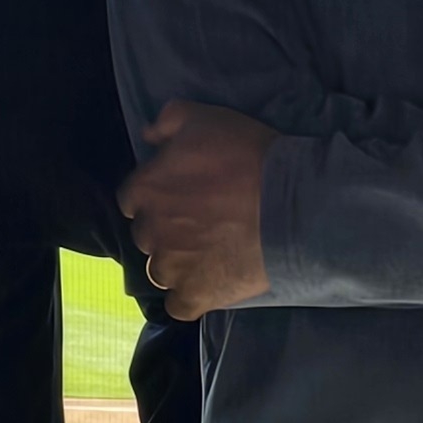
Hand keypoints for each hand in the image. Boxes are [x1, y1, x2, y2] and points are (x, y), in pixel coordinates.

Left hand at [120, 101, 275, 320]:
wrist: (290, 204)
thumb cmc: (246, 156)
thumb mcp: (204, 117)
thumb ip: (167, 122)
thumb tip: (149, 137)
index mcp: (145, 189)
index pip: (133, 198)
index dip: (157, 196)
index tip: (181, 194)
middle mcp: (150, 232)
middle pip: (147, 235)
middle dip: (166, 229)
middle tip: (201, 222)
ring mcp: (171, 269)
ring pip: (160, 270)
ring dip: (177, 263)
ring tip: (210, 253)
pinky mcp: (194, 296)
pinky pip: (178, 305)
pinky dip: (191, 296)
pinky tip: (211, 283)